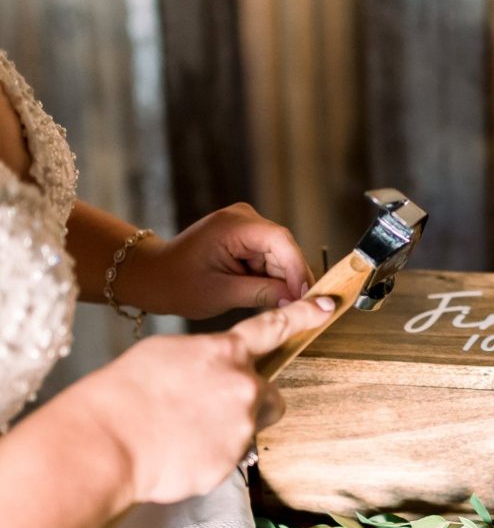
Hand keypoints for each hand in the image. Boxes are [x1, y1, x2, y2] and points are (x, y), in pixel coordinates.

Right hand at [77, 297, 333, 503]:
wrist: (104, 443)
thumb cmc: (122, 395)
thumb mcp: (164, 354)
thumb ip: (205, 357)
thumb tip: (217, 366)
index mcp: (223, 352)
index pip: (273, 328)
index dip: (302, 315)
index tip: (325, 307)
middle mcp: (242, 387)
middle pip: (271, 395)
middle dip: (252, 402)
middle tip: (212, 409)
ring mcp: (240, 426)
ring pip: (249, 427)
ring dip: (230, 429)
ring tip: (186, 432)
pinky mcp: (231, 462)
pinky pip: (229, 457)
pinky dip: (210, 456)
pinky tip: (179, 452)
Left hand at [126, 202, 315, 318]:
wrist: (152, 277)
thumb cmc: (177, 283)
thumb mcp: (222, 293)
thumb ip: (263, 293)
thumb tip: (297, 300)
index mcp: (234, 225)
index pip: (281, 241)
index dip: (298, 269)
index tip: (306, 296)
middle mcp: (244, 218)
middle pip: (284, 248)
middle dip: (293, 278)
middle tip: (301, 309)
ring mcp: (246, 227)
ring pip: (281, 256)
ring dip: (283, 281)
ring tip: (283, 307)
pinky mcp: (247, 239)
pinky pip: (270, 259)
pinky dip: (273, 279)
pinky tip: (271, 297)